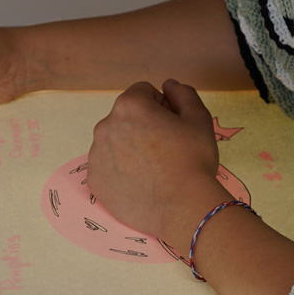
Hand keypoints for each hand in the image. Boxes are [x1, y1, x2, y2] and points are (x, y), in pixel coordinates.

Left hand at [87, 79, 231, 246]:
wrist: (183, 208)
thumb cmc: (193, 161)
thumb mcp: (199, 119)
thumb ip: (183, 93)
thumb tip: (168, 85)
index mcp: (129, 105)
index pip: (143, 92)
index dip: (162, 106)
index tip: (172, 126)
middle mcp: (105, 126)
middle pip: (126, 117)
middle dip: (142, 126)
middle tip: (165, 150)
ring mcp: (96, 154)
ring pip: (115, 142)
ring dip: (129, 148)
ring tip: (153, 169)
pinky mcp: (94, 180)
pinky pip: (107, 167)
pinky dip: (120, 171)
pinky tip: (141, 183)